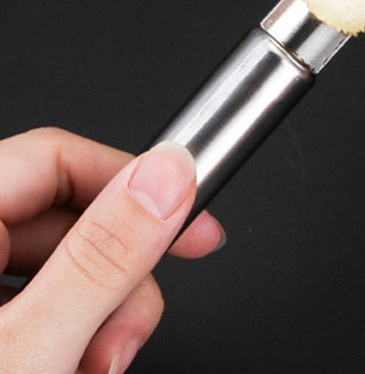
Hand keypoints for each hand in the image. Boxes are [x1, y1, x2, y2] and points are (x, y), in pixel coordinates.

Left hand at [0, 127, 224, 372]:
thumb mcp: (29, 348)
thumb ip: (102, 258)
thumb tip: (169, 174)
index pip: (58, 155)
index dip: (134, 181)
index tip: (191, 218)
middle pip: (67, 220)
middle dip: (118, 280)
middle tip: (129, 332)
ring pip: (60, 267)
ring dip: (98, 316)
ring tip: (93, 368)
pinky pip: (37, 301)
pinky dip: (66, 333)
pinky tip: (68, 366)